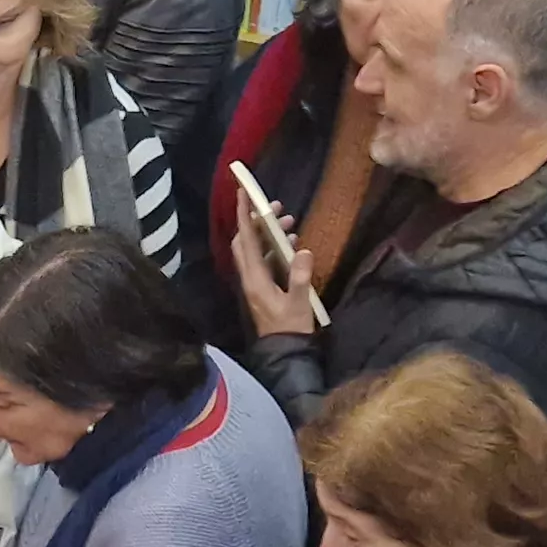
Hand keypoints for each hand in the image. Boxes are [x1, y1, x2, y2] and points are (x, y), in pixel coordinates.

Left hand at [230, 205, 318, 338]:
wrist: (284, 352)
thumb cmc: (291, 329)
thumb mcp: (299, 303)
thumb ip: (300, 277)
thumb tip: (303, 251)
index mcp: (254, 279)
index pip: (246, 240)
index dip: (243, 215)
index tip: (243, 193)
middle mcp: (249, 278)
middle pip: (245, 241)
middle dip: (256, 221)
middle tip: (276, 207)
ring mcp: (254, 283)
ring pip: (254, 250)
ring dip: (268, 234)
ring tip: (289, 223)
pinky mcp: (261, 288)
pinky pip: (263, 261)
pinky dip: (274, 248)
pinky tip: (292, 245)